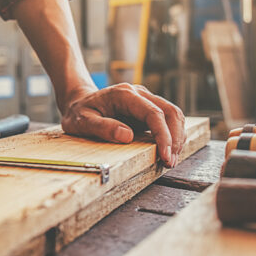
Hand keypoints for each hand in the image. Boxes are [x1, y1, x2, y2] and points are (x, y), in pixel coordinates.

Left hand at [61, 83, 185, 167]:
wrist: (78, 102)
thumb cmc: (78, 112)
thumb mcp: (82, 121)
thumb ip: (103, 127)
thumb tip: (126, 136)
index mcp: (125, 94)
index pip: (153, 113)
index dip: (163, 135)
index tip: (165, 156)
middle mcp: (139, 93)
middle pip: (170, 112)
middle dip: (175, 138)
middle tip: (170, 162)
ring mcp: (145, 99)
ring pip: (173, 114)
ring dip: (177, 137)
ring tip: (171, 159)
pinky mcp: (147, 108)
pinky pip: (167, 119)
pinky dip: (172, 135)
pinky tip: (168, 151)